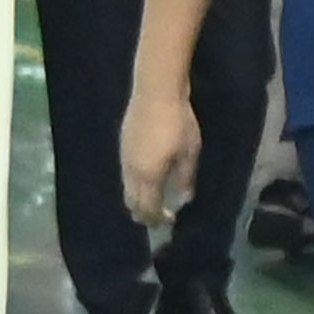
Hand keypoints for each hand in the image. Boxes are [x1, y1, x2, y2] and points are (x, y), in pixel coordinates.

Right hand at [120, 90, 202, 229]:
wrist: (155, 92)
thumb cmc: (178, 122)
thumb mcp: (190, 152)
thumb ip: (185, 178)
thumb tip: (184, 199)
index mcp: (148, 175)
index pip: (148, 207)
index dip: (156, 219)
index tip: (169, 221)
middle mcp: (131, 171)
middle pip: (132, 201)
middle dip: (143, 213)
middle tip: (158, 217)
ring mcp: (124, 157)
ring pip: (126, 188)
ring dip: (137, 199)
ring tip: (152, 201)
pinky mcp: (123, 146)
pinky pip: (125, 175)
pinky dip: (134, 185)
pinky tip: (146, 179)